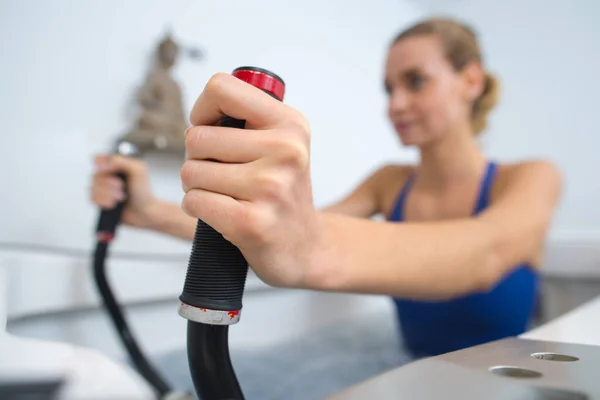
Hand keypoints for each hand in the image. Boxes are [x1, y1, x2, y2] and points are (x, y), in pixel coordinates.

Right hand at [91, 154, 158, 228]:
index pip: (98, 158)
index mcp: (116, 165)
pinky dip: (104, 202)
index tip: (109, 171)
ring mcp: (103, 188)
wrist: (143, 212)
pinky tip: (114, 204)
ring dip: (108, 194)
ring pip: (93, 187)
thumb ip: (121, 161)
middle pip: (95, 174)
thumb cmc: (143, 192)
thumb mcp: (138, 170)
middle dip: (109, 184)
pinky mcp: (100, 200)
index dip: (100, 165)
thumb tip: (103, 165)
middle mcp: (108, 175)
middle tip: (122, 187)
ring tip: (121, 197)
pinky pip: (92, 198)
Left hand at [181, 73, 318, 287]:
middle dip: (197, 158)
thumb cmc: (281, 193)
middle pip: (196, 137)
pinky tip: (221, 213)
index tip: (211, 130)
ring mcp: (270, 187)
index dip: (203, 111)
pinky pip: (194, 201)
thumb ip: (247, 118)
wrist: (304, 247)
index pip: (221, 88)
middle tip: (222, 174)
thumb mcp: (281, 144)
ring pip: (191, 171)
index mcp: (290, 124)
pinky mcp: (251, 222)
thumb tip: (202, 112)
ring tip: (224, 195)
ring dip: (196, 186)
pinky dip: (196, 208)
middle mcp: (285, 151)